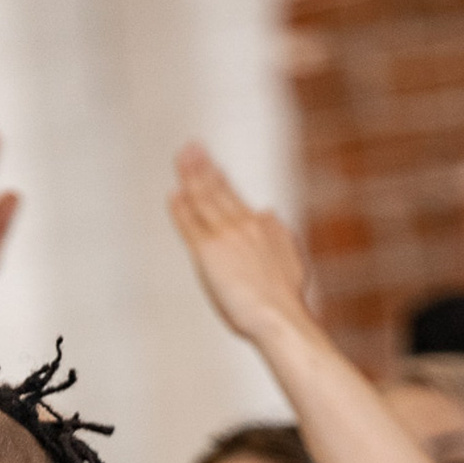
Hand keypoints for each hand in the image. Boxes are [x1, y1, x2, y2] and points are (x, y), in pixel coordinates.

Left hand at [167, 143, 315, 347]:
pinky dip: (180, 210)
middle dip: (202, 167)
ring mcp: (225, 236)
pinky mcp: (208, 252)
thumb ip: (276, 233)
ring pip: (203, 201)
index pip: (234, 198)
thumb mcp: (290, 256)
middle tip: (189, 147)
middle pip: (217, 191)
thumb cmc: (286, 298)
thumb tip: (267, 211)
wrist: (279, 315)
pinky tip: (173, 196)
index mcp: (263, 226)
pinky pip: (190, 225)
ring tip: (181, 158)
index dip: (219, 179)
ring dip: (190, 177)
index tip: (210, 164)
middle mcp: (244, 224)